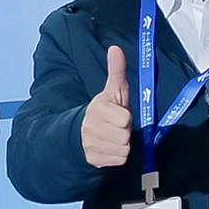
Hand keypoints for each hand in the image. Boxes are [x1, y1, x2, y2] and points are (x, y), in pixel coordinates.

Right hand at [81, 43, 134, 168]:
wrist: (82, 133)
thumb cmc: (105, 109)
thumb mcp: (112, 90)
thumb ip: (116, 70)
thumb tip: (115, 49)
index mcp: (97, 109)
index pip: (125, 119)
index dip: (125, 116)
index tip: (119, 113)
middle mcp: (91, 127)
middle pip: (124, 135)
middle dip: (124, 131)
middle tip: (116, 125)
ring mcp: (91, 144)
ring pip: (123, 149)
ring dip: (122, 144)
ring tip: (113, 135)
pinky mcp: (94, 159)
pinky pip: (119, 159)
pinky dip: (118, 155)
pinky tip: (110, 146)